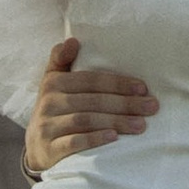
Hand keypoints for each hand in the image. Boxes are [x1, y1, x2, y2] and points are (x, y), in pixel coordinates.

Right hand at [25, 35, 157, 173]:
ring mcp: (47, 126)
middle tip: (151, 107)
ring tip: (141, 125)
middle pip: (92, 101)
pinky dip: (94, 139)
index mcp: (53, 82)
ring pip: (85, 120)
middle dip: (125, 104)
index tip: (143, 88)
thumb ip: (62, 60)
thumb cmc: (56, 109)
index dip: (118, 83)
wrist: (36, 147)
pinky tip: (114, 138)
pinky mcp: (48, 149)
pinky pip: (74, 142)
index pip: (90, 80)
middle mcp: (48, 102)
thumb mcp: (54, 82)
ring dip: (116, 121)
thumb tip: (73, 40)